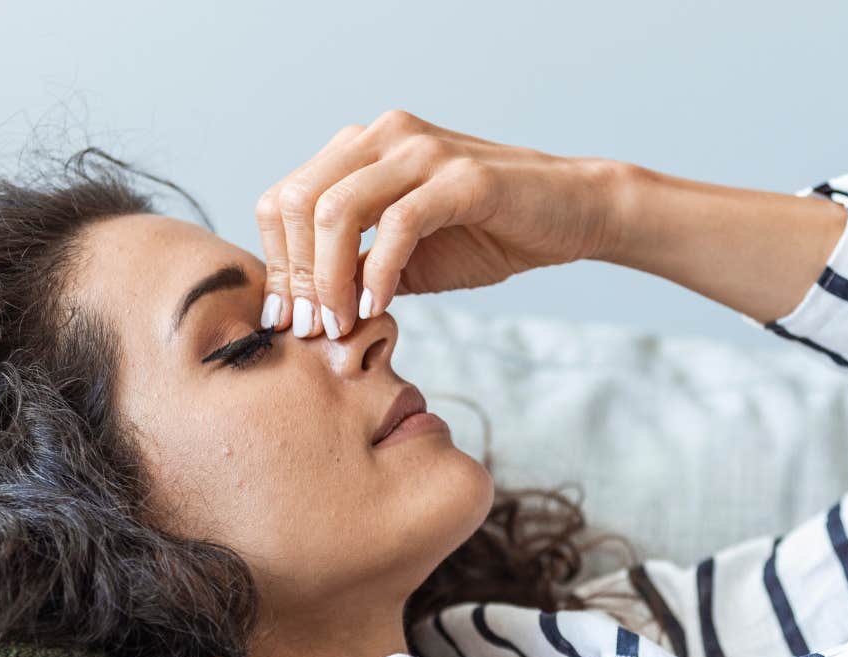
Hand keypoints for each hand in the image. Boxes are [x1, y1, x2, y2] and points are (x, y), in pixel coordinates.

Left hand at [252, 109, 624, 338]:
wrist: (571, 214)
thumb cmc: (486, 234)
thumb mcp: (403, 257)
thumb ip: (354, 268)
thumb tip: (302, 310)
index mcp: (362, 148)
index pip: (285, 199)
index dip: (276, 263)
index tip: (287, 319)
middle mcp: (384, 136)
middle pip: (298, 202)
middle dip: (295, 275)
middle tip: (310, 329)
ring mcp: (422, 150)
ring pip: (337, 209)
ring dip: (329, 279)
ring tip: (340, 325)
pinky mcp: (462, 178)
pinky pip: (397, 226)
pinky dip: (377, 274)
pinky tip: (378, 308)